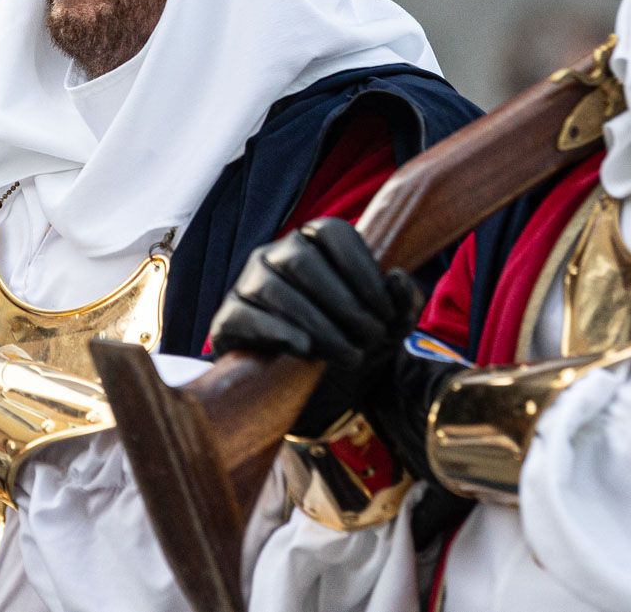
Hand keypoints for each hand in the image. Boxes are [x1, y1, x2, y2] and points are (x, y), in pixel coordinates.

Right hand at [208, 218, 425, 433]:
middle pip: (301, 258)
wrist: (316, 396)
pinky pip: (244, 315)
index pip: (332, 233)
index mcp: (312, 243)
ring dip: (317, 322)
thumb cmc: (352, 345)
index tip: (384, 312)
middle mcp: (274, 255)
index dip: (362, 269)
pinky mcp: (227, 320)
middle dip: (341, 301)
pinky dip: (276, 330)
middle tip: (368, 338)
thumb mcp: (388, 329)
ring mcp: (247, 285)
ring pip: (273, 287)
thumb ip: (403, 302)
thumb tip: (397, 278)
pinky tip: (303, 349)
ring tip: (345, 354)